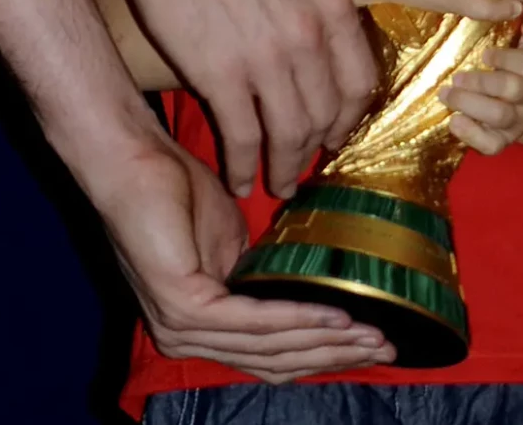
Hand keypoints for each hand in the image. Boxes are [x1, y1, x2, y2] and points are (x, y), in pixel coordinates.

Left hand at [94, 127, 394, 380]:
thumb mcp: (234, 237)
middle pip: (277, 361)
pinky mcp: (185, 306)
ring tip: (372, 333)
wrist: (136, 160)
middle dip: (336, 356)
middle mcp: (188, 339)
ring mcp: (183, 327)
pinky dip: (300, 318)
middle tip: (386, 348)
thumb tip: (299, 285)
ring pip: (270, 347)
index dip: (323, 352)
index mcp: (200, 326)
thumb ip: (260, 271)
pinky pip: (254, 320)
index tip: (372, 341)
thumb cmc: (178, 188)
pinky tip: (336, 314)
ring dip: (328, 342)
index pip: (270, 355)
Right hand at [112, 0, 376, 199]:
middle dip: (313, 148)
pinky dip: (243, 166)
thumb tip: (315, 36)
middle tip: (300, 166)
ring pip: (288, 133)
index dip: (348, 118)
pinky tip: (238, 180)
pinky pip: (242, 137)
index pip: (359, 82)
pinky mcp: (219, 74)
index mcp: (331, 5)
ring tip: (274, 184)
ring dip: (282, 167)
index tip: (335, 134)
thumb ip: (312, 2)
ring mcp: (266, 58)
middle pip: (324, 114)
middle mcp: (308, 37)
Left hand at [437, 8, 522, 153]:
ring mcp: (519, 120)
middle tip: (456, 77)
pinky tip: (454, 121)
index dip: (508, 59)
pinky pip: (492, 145)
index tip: (485, 54)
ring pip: (500, 116)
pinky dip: (472, 135)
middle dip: (482, 82)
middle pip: (513, 90)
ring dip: (470, 104)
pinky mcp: (503, 139)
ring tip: (446, 93)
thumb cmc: (519, 56)